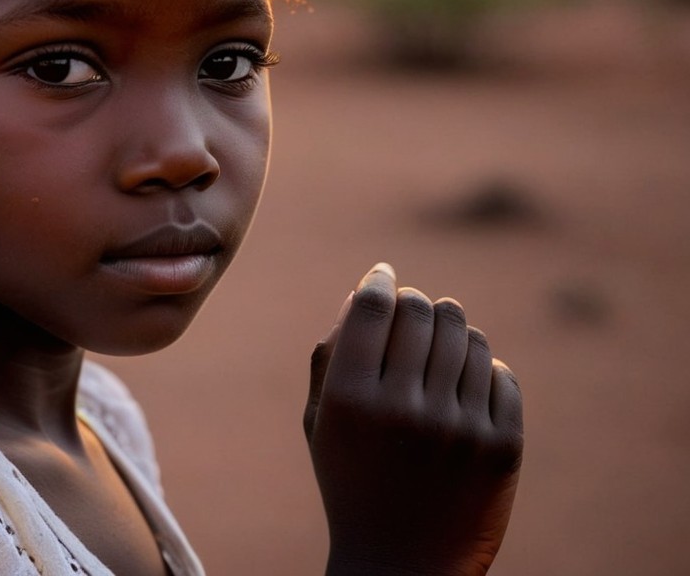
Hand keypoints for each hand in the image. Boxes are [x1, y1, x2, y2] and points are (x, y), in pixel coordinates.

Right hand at [304, 264, 522, 575]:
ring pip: (467, 336)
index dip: (380, 281)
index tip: (383, 277)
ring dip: (452, 332)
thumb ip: (332, 355)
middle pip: (423, 311)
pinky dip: (481, 369)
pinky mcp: (501, 447)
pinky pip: (500, 373)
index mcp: (351, 401)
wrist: (402, 566)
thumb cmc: (352, 481)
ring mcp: (458, 429)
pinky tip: (463, 387)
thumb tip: (367, 292)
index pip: (375, 307)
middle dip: (416, 303)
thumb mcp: (322, 422)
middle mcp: (404, 410)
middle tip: (411, 314)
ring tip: (439, 353)